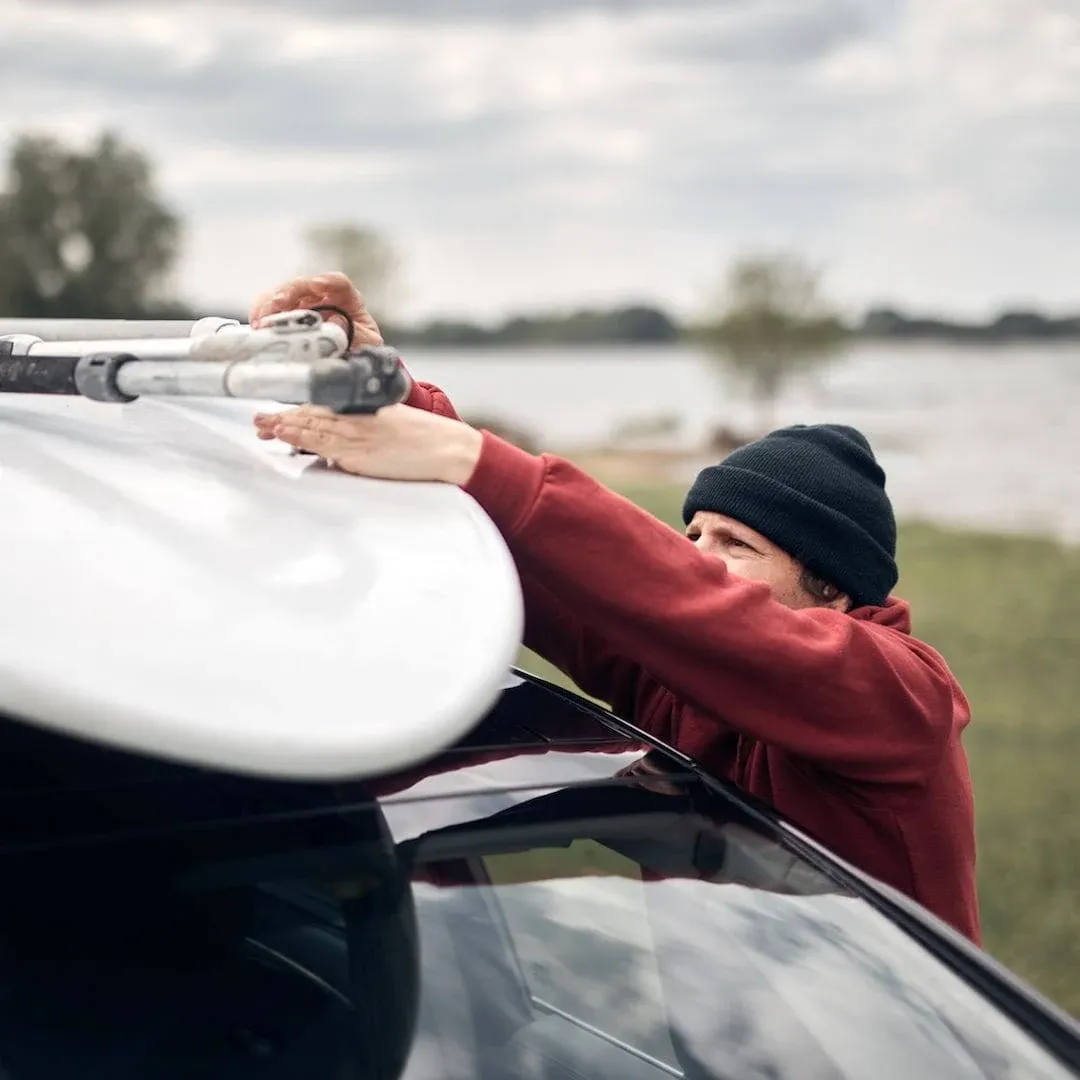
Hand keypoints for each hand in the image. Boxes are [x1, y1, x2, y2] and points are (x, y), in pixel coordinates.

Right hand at [248, 271, 382, 347]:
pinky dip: (262, 313)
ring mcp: (303, 306)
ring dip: (270, 302)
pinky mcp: (287, 316)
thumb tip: (336, 323)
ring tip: (263, 317)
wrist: (347, 367)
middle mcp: (322, 298)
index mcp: (347, 300)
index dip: (328, 280)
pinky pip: (270, 308)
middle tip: (278, 303)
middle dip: (289, 291)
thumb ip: (357, 334)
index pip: (339, 283)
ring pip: (283, 293)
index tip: (317, 284)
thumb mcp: (367, 344)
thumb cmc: (360, 350)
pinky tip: (257, 323)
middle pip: (304, 285)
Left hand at [266, 404, 483, 484]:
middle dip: (284, 419)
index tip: (280, 413)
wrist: (449, 450)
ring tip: (264, 426)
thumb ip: (368, 432)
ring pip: (314, 428)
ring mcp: (358, 437)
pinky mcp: (361, 456)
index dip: (299, 411)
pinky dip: (304, 439)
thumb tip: (345, 450)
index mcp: (366, 412)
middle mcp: (358, 422)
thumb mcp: (394, 427)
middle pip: (313, 416)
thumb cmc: (427, 440)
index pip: (324, 409)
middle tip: (259, 419)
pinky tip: (288, 437)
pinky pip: (326, 446)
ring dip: (286, 427)